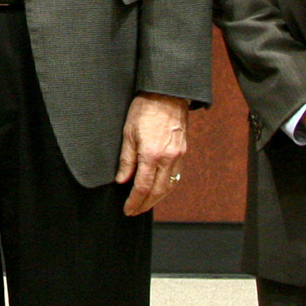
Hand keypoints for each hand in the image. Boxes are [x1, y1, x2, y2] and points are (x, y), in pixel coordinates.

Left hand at [117, 93, 189, 215]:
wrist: (168, 94)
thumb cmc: (145, 109)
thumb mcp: (128, 133)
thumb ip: (126, 159)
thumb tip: (122, 180)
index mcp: (152, 155)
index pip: (143, 187)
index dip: (135, 201)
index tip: (128, 209)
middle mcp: (168, 159)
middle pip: (158, 191)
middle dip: (145, 204)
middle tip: (135, 212)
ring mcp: (178, 156)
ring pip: (169, 186)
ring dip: (157, 199)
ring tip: (145, 205)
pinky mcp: (183, 151)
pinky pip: (176, 176)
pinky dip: (167, 187)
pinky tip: (159, 189)